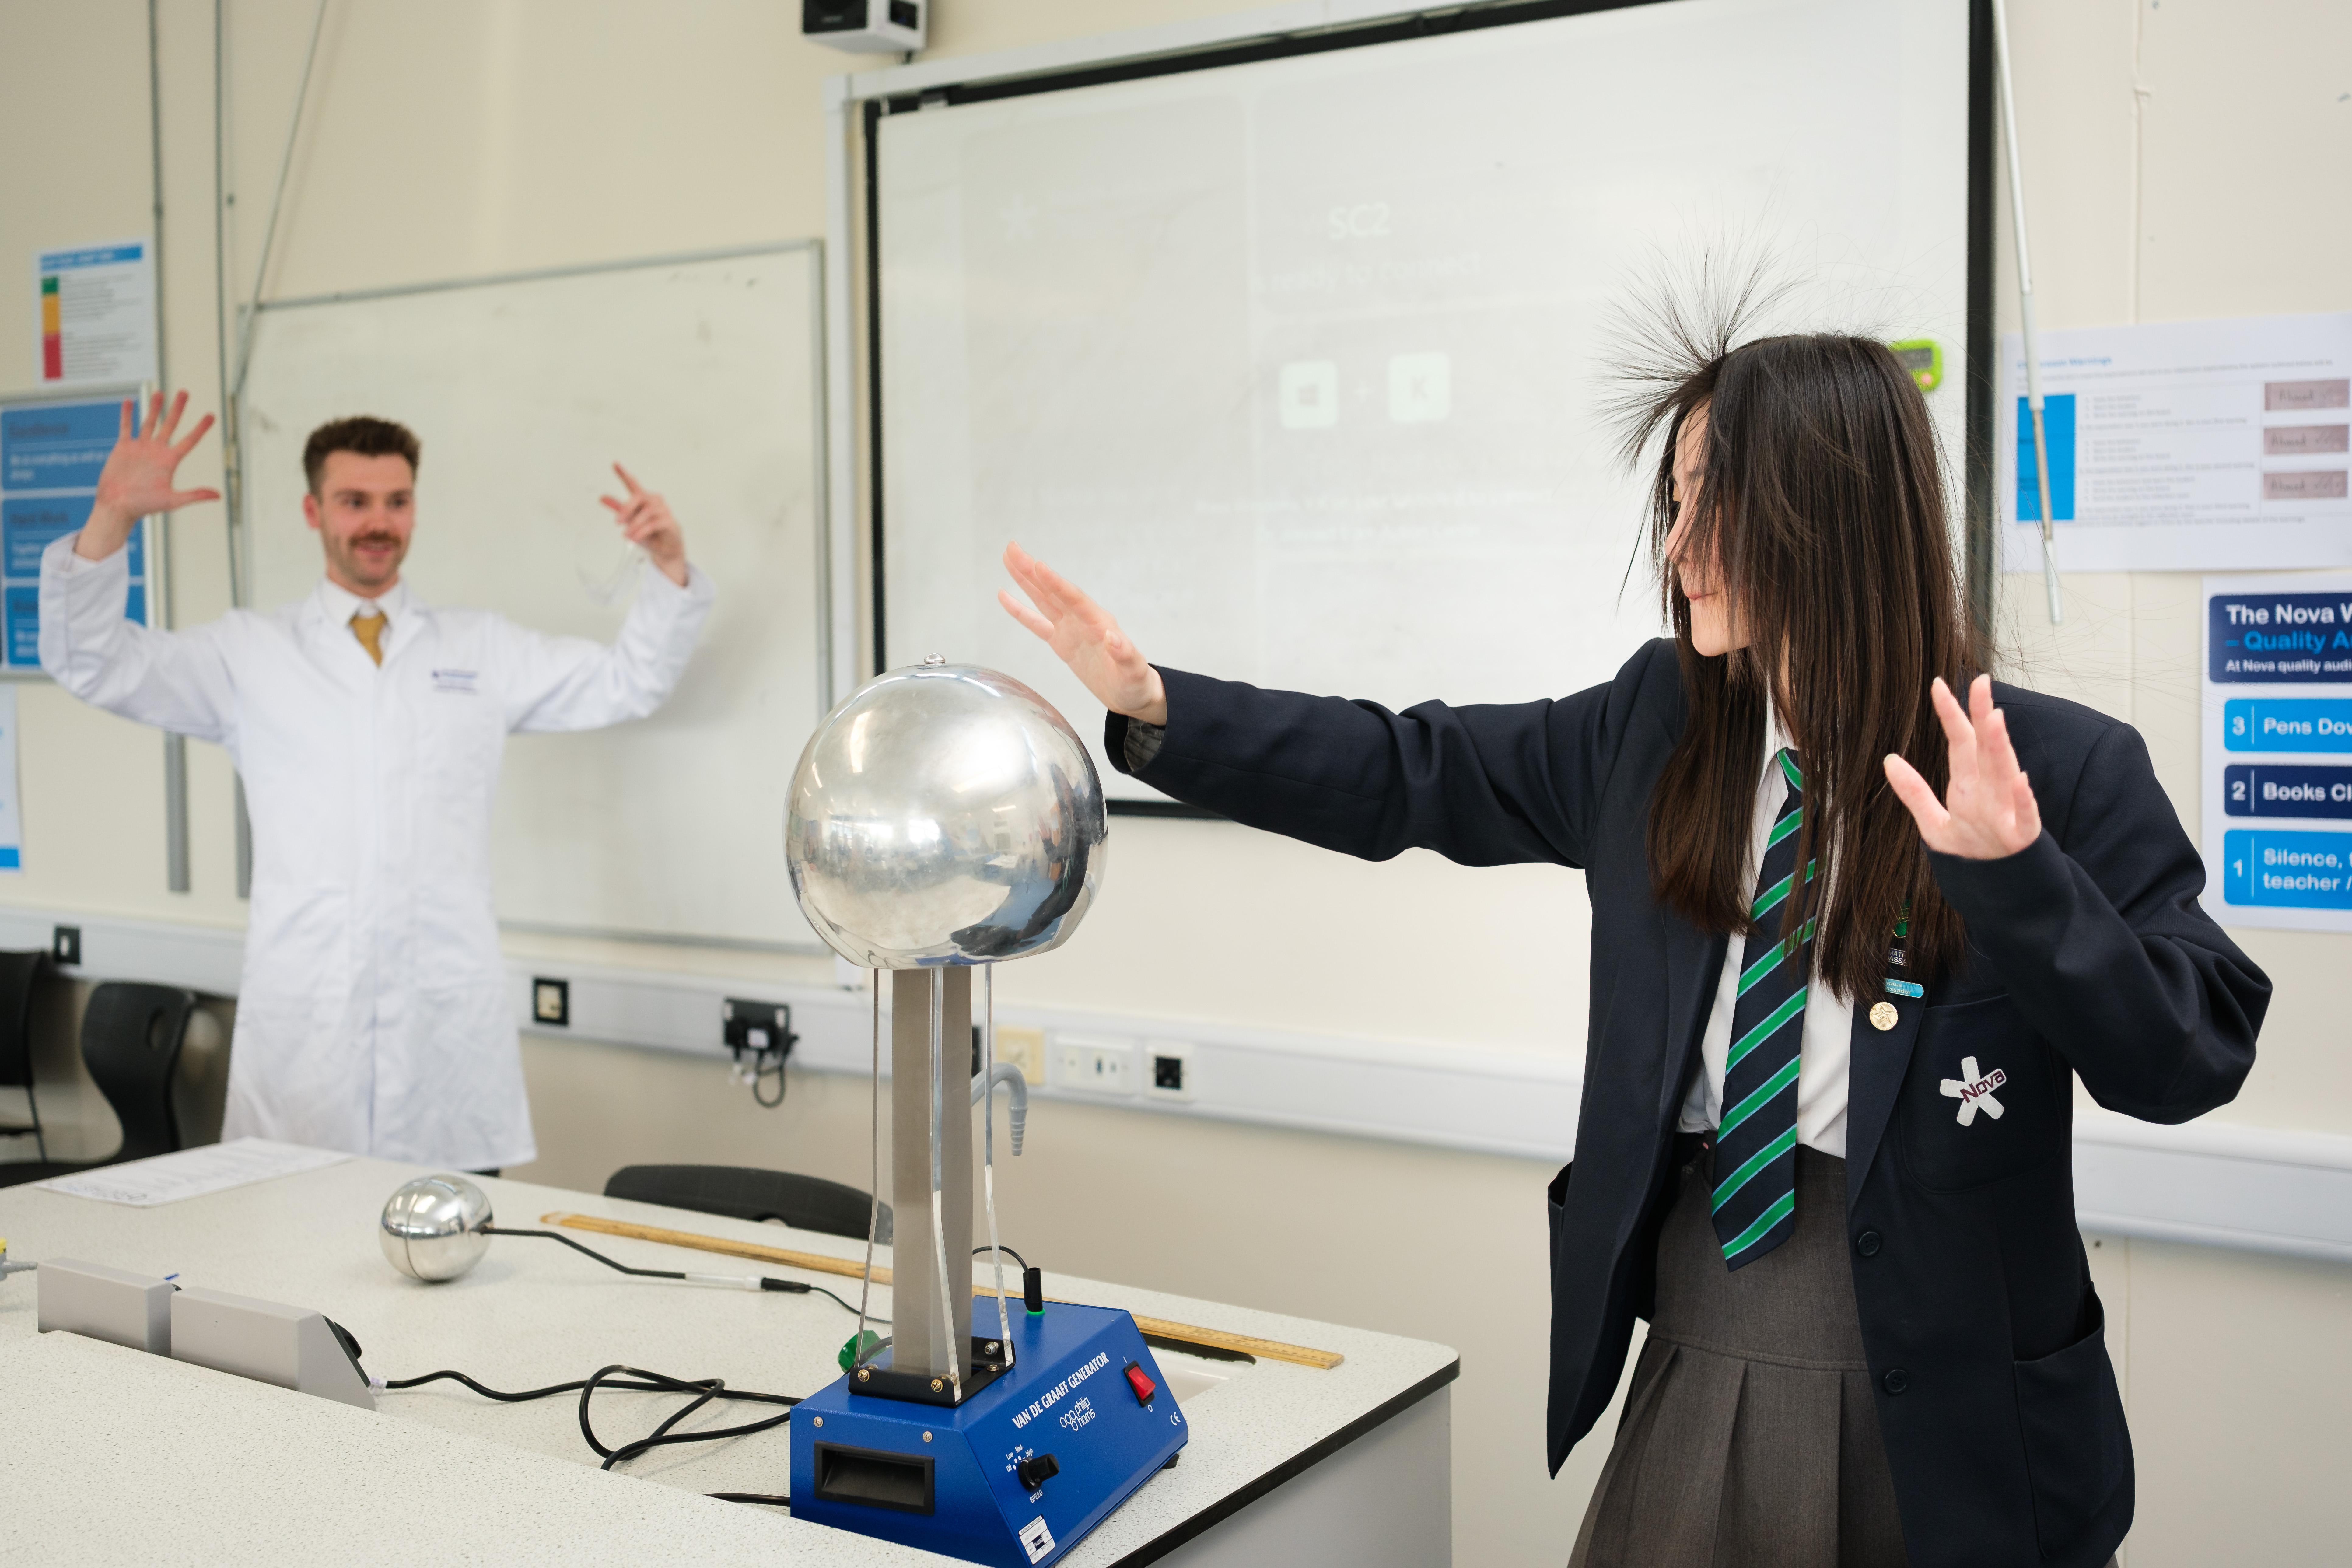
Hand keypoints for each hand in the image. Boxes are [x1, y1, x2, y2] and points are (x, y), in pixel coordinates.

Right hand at [77, 391, 220, 560]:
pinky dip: (126, 415)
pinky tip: (128, 401)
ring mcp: (141, 448)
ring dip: (154, 407)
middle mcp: (157, 451)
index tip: (211, 415)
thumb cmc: (145, 506)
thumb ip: (194, 495)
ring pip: (149, 422)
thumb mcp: (172, 501)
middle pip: (170, 425)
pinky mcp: (123, 448)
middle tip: (185, 392)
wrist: (119, 506)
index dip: (200, 428)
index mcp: (170, 461)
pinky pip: (126, 427)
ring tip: (160, 392)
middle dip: (178, 409)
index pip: (189, 440)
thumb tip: (218, 495)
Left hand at [600, 463, 687, 586]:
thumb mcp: (630, 521)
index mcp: (644, 499)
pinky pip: (653, 524)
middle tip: (617, 522)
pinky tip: (635, 538)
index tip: (614, 464)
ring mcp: (663, 510)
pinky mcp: (669, 521)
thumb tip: (602, 497)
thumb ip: (618, 509)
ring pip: (646, 512)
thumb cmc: (649, 533)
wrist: (666, 548)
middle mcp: (654, 501)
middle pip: (639, 497)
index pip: (633, 483)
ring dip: (634, 525)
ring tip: (626, 535)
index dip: (623, 474)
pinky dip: (642, 532)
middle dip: (626, 509)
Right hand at [998, 542, 1166, 724]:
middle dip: (1032, 571)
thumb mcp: (1133, 672)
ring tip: (1008, 559)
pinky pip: (1037, 623)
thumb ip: (1125, 655)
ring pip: (1043, 600)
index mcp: (1099, 623)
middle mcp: (1083, 620)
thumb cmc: (1135, 683)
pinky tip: (1005, 596)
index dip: (1056, 584)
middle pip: (1054, 591)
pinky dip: (1021, 610)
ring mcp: (1071, 628)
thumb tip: (1113, 638)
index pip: (1074, 599)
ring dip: (1025, 580)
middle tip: (1013, 549)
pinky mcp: (1061, 641)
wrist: (1132, 694)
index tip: (1038, 566)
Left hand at [1885, 675, 2042, 860]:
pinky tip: (2019, 780)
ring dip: (2000, 747)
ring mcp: (2006, 810)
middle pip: (1985, 747)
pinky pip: (2024, 814)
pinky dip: (2023, 799)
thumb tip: (1889, 760)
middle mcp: (1988, 790)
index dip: (1950, 714)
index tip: (1938, 685)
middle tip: (1980, 683)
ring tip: (1994, 719)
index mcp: (1967, 785)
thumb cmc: (1971, 849)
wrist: (1999, 884)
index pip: (1960, 741)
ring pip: (2005, 772)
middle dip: (1982, 716)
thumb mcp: (1933, 823)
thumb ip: (1914, 792)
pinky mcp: (2022, 834)